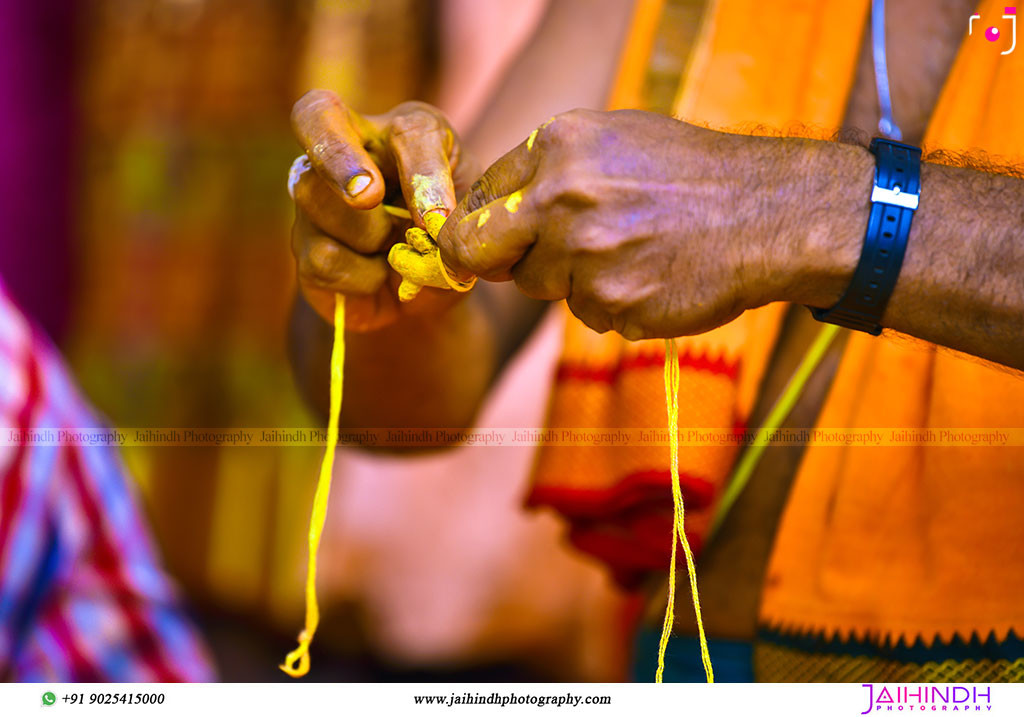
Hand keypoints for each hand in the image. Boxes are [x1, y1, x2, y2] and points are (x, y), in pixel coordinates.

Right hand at [289, 90, 479, 330]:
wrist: (432, 292)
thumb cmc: (453, 238)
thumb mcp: (470, 216)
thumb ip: (456, 208)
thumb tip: (432, 219)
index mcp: (400, 132)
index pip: (400, 126)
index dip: (415, 170)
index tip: (426, 214)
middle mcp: (347, 150)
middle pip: (315, 118)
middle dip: (339, 157)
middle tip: (368, 197)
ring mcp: (315, 196)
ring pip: (314, 195)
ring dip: (368, 234)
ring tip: (398, 253)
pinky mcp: (304, 248)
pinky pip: (323, 257)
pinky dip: (362, 277)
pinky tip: (379, 278)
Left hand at [437, 109, 865, 339]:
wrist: (768, 213)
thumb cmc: (692, 174)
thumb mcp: (614, 139)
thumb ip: (549, 171)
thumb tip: (492, 210)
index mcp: (557, 146)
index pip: (478, 201)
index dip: (482, 226)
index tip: (493, 240)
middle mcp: (562, 198)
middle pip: (482, 252)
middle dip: (498, 262)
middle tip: (529, 263)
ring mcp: (588, 255)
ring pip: (542, 287)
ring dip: (572, 281)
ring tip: (630, 253)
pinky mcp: (614, 303)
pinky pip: (589, 314)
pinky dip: (613, 304)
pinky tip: (652, 276)